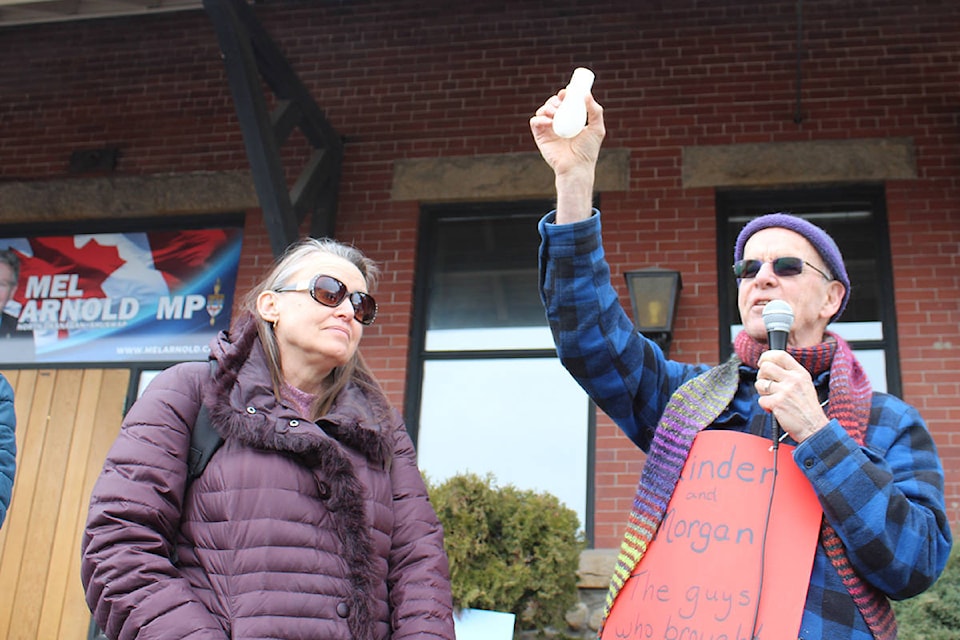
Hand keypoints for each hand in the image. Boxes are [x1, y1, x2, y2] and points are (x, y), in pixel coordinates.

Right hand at [529, 90, 605, 222]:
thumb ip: (595, 111)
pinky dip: (540, 118)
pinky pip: (535, 121)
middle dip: (555, 100)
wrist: (576, 167)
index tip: (567, 92)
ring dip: (547, 107)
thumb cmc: (588, 151)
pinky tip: (550, 122)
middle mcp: (559, 122)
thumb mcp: (597, 128)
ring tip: (556, 114)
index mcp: (571, 119)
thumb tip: (586, 93)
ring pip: (542, 110)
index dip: (565, 95)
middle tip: (561, 104)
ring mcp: (548, 129)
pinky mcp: (540, 136)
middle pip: (552, 103)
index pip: (565, 102)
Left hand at [756, 350, 829, 442]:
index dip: (766, 356)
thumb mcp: (804, 384)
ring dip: (762, 392)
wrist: (814, 427)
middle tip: (766, 385)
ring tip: (772, 398)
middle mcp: (793, 380)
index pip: (780, 355)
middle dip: (761, 376)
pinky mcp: (777, 403)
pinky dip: (765, 406)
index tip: (762, 362)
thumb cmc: (807, 408)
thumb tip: (768, 366)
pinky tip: (774, 409)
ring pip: (760, 383)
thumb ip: (790, 374)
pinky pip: (761, 400)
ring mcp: (785, 391)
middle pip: (765, 367)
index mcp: (800, 373)